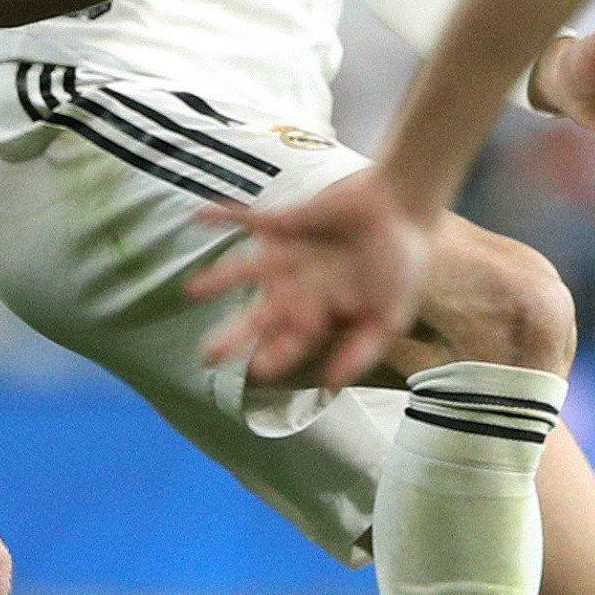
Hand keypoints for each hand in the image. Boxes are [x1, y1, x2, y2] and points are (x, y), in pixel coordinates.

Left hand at [188, 168, 432, 389]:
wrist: (402, 208)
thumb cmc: (402, 264)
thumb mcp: (390, 316)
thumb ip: (362, 352)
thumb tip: (330, 386)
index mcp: (323, 314)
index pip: (293, 342)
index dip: (276, 355)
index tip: (258, 370)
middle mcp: (300, 288)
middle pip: (262, 317)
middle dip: (236, 335)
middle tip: (208, 356)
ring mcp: (289, 256)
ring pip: (248, 271)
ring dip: (221, 279)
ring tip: (192, 291)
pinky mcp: (285, 224)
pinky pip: (250, 220)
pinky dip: (225, 216)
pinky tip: (198, 214)